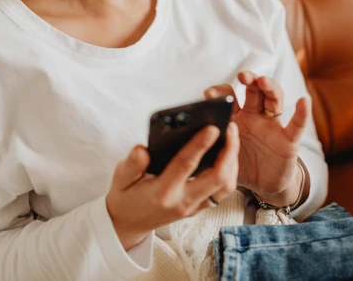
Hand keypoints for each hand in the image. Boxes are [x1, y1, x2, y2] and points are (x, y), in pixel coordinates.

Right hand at [106, 122, 239, 250]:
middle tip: (230, 127)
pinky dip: (230, 171)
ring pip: (225, 185)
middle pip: (217, 178)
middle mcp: (182, 201)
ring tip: (232, 137)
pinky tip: (228, 153)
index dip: (200, 145)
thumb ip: (131, 164)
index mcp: (162, 192)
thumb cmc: (126, 196)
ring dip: (233, 161)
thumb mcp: (120, 178)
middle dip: (229, 151)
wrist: (129, 224)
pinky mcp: (200, 207)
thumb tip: (143, 149)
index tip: (212, 128)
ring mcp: (194, 207)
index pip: (185, 165)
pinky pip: (222, 191)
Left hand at [205, 72, 309, 207]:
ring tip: (263, 82)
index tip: (209, 94)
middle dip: (249, 80)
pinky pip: (296, 125)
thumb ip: (212, 144)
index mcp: (237, 117)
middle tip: (243, 76)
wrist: (263, 185)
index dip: (221, 92)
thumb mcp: (222, 154)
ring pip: (274, 100)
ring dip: (270, 88)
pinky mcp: (288, 140)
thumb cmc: (241, 165)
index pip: (230, 96)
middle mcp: (255, 116)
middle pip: (254, 91)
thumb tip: (187, 138)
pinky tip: (304, 101)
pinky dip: (302, 113)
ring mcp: (273, 126)